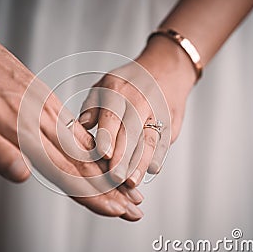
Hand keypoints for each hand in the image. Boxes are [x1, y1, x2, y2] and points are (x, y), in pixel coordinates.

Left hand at [0, 35, 142, 219]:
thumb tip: (23, 174)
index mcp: (22, 129)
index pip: (64, 170)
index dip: (91, 194)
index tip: (114, 209)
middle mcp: (41, 118)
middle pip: (83, 162)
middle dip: (110, 189)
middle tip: (132, 207)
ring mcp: (46, 107)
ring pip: (83, 145)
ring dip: (107, 170)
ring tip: (126, 187)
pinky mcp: (44, 98)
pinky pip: (74, 126)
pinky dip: (92, 146)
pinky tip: (100, 155)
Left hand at [79, 35, 195, 186]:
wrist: (167, 69)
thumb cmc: (129, 82)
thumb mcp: (105, 84)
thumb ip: (92, 106)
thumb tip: (82, 125)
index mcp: (118, 91)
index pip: (112, 116)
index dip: (108, 137)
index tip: (103, 155)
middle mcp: (139, 102)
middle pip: (132, 133)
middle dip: (123, 158)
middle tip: (114, 178)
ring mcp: (158, 113)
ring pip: (149, 141)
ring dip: (140, 164)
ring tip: (131, 182)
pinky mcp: (171, 124)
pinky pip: (164, 143)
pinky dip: (158, 158)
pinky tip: (149, 170)